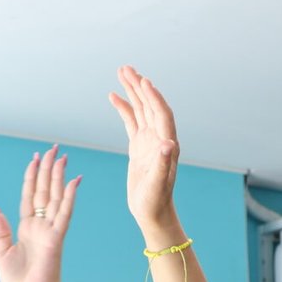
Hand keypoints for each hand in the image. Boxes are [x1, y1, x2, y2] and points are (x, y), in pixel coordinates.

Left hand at [0, 145, 79, 281]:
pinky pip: (64, 213)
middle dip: (48, 170)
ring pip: (55, 197)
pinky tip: (73, 181)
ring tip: (62, 157)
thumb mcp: (2, 253)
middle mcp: (40, 226)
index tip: (36, 159)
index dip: (32, 177)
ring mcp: (50, 230)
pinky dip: (69, 197)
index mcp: (26, 228)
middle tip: (53, 149)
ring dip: (58, 177)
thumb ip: (0, 231)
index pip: (30, 196)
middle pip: (44, 191)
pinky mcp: (57, 238)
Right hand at [109, 67, 180, 235]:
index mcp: (167, 144)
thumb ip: (162, 163)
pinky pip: (131, 121)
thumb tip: (168, 143)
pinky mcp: (139, 146)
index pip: (161, 114)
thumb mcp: (158, 184)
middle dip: (139, 86)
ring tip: (120, 72)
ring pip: (140, 109)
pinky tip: (112, 96)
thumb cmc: (155, 201)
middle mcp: (160, 138)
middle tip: (126, 68)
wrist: (152, 212)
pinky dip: (123, 107)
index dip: (153, 97)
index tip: (143, 81)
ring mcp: (149, 140)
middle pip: (150, 105)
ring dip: (131, 90)